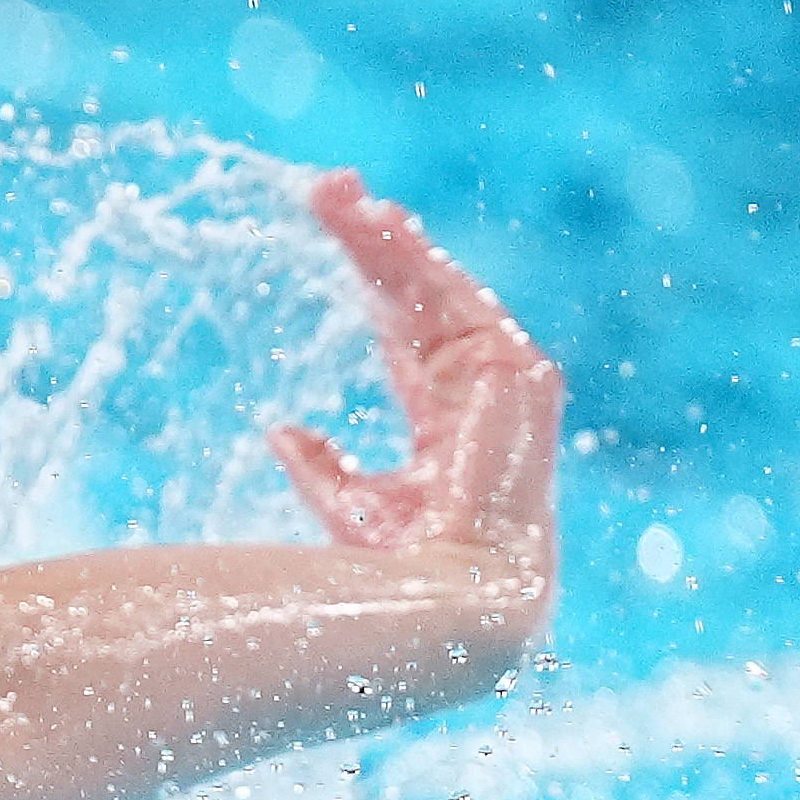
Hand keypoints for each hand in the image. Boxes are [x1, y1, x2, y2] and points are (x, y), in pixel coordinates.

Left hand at [267, 173, 562, 623]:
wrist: (446, 608)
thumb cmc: (400, 579)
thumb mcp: (349, 511)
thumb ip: (324, 469)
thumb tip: (283, 429)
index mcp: (446, 430)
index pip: (407, 343)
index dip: (374, 290)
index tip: (335, 239)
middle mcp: (480, 402)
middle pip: (421, 304)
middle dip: (376, 247)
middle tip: (328, 191)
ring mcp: (504, 387)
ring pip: (438, 292)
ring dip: (389, 242)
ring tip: (339, 196)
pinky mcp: (517, 375)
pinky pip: (458, 302)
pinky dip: (417, 264)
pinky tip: (376, 228)